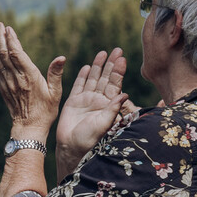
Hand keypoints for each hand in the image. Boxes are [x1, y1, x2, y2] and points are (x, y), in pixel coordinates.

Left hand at [0, 23, 64, 140]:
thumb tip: (61, 57)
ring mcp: (8, 84)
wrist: (29, 128)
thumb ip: (55, 74)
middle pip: (5, 53)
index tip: (9, 28)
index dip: (12, 39)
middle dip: (1, 37)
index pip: (17, 53)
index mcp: (29, 77)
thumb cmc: (45, 111)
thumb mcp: (56, 93)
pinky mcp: (4, 89)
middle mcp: (16, 78)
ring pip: (0, 61)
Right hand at [56, 48, 130, 172]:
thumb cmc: (90, 139)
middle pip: (106, 78)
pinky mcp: (74, 101)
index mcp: (109, 105)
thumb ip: (113, 109)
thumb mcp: (104, 124)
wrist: (71, 146)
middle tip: (117, 50)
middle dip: (111, 64)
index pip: (115, 85)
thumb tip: (125, 94)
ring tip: (103, 53)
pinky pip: (79, 85)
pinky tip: (87, 67)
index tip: (122, 60)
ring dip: (98, 66)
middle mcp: (99, 101)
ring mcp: (86, 100)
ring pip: (93, 79)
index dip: (118, 72)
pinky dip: (83, 76)